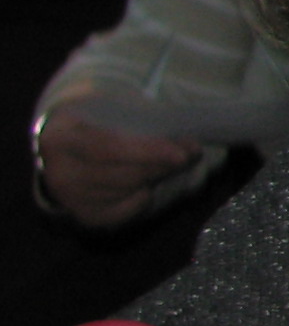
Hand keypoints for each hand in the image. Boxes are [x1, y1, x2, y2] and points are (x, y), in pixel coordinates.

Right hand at [35, 110, 198, 228]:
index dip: (148, 152)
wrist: (67, 147)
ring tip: (171, 163)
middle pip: (122, 174)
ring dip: (156, 177)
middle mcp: (59, 173)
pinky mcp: (86, 216)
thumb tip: (190, 144)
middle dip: (161, 165)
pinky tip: (146, 183)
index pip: (108, 149)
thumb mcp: (109, 109)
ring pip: (127, 191)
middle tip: (191, 154)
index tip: (183, 154)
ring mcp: (70, 198)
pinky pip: (126, 210)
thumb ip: (143, 119)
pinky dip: (142, 197)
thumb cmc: (96, 121)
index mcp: (59, 138)